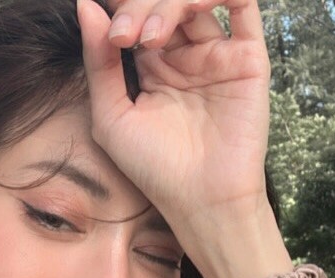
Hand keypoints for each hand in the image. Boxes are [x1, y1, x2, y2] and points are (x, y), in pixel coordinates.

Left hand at [77, 0, 271, 230]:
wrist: (202, 201)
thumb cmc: (156, 170)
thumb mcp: (111, 116)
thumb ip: (98, 61)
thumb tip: (86, 5)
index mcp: (152, 68)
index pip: (136, 14)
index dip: (120, 8)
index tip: (107, 27)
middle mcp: (185, 57)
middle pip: (162, 2)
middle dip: (137, 7)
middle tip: (123, 36)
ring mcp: (217, 55)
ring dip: (167, 3)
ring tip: (148, 36)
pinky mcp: (247, 58)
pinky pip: (242, 2)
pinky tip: (191, 7)